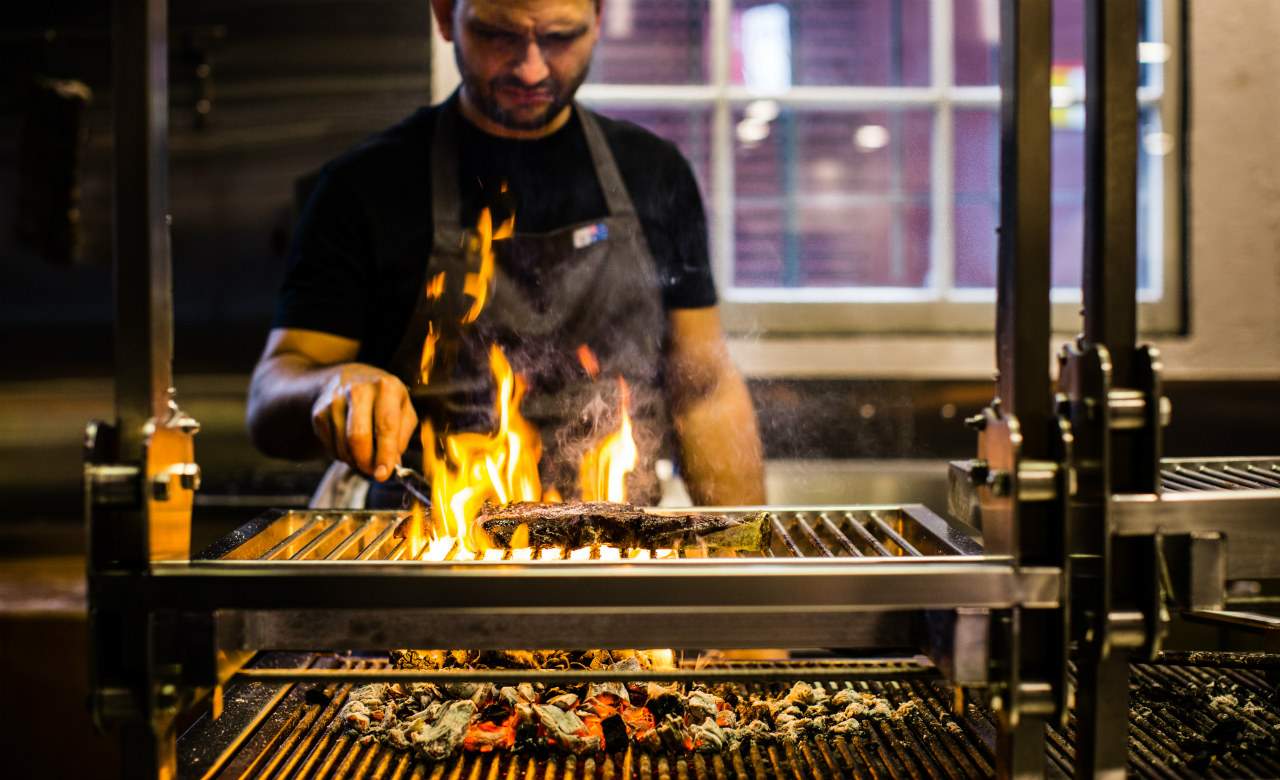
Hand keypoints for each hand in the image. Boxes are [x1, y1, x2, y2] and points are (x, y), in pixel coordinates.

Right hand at [310, 364, 417, 480]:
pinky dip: (343, 455)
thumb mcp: (403, 409)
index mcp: (386, 387)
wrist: (348, 379)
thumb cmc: (383, 399)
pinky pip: (331, 447)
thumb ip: (402, 435)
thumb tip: (393, 462)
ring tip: (365, 457)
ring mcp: (335, 400)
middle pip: (358, 437)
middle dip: (366, 462)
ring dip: (355, 461)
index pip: (385, 426)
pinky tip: (351, 447)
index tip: (384, 474)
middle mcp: (358, 390)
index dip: (385, 454)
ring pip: (343, 446)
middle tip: (374, 472)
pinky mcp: (319, 413)